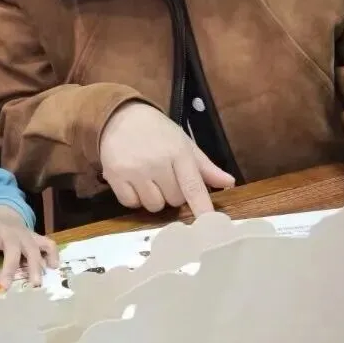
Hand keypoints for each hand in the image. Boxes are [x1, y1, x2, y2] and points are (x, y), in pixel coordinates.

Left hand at [0, 205, 58, 288]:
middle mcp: (11, 235)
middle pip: (13, 251)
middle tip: (5, 287)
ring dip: (36, 265)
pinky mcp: (36, 239)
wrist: (2, 213)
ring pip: (34, 249)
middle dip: (10, 268)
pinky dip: (53, 255)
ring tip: (35, 284)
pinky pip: (49, 244)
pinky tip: (54, 268)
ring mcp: (26, 237)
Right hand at [99, 102, 234, 215]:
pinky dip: (134, 197)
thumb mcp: (183, 143)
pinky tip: (133, 181)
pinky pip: (131, 204)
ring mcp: (134, 170)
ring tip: (148, 178)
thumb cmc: (157, 131)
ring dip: (154, 197)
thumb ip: (205, 166)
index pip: (193, 186)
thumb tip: (229, 183)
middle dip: (173, 193)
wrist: (120, 115)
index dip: (202, 207)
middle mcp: (156, 162)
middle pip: (174, 200)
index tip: (209, 227)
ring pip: (153, 205)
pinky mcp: (114, 176)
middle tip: (165, 175)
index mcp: (178, 152)